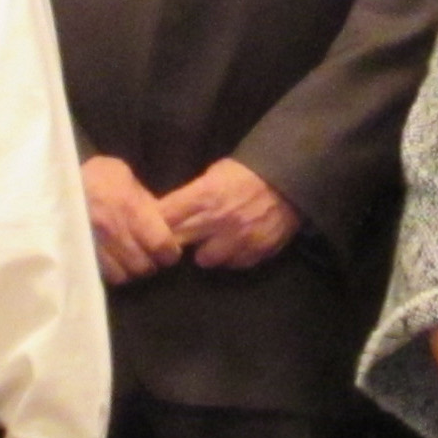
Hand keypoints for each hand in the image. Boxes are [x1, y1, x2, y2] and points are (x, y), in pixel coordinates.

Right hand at [82, 154, 180, 282]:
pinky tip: (112, 260)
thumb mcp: (124, 176)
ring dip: (130, 269)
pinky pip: (104, 275)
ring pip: (124, 275)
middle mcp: (114, 231)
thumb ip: (145, 201)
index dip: (169, 252)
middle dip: (150, 262)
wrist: (55, 181)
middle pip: (144, 266)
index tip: (168, 250)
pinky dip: (112, 271)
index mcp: (131, 209)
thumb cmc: (95, 176)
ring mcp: (96, 246)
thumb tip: (162, 222)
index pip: (162, 245)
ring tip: (129, 258)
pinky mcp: (81, 256)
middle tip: (148, 254)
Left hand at [155, 158, 300, 270]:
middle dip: (172, 241)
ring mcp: (238, 239)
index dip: (153, 224)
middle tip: (174, 239)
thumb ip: (191, 195)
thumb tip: (165, 213)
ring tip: (209, 242)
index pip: (165, 217)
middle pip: (179, 241)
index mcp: (205, 195)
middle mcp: (218, 220)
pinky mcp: (256, 251)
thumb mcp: (214, 174)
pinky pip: (232, 264)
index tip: (148, 228)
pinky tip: (232, 245)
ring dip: (203, 253)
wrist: (289, 179)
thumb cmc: (246, 173)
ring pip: (204, 260)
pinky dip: (230, 257)